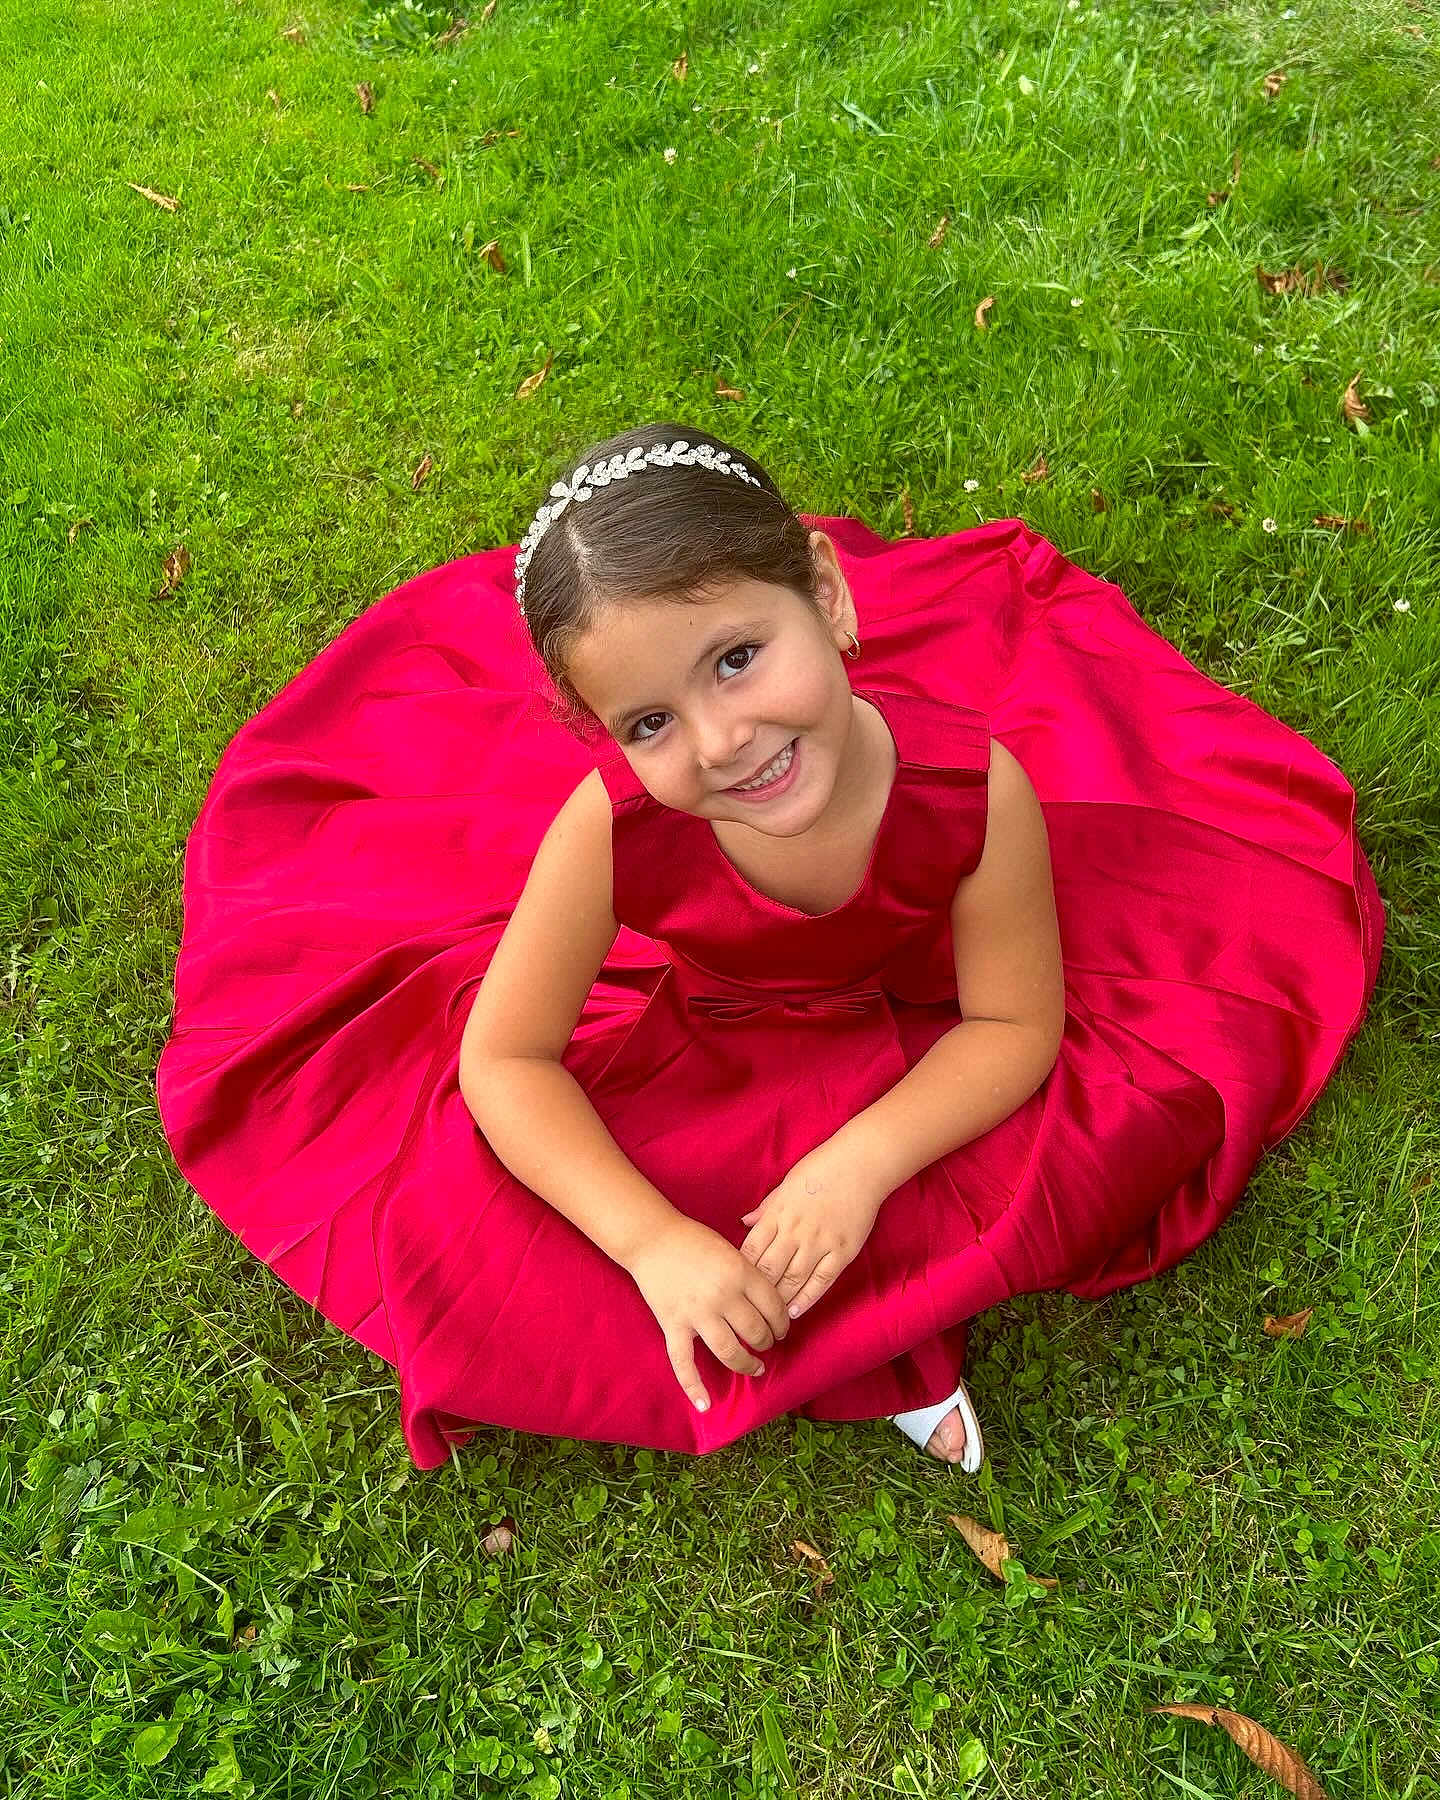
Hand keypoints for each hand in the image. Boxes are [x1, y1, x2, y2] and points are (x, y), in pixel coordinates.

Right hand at [625, 1214, 790, 1414]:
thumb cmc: (695, 1240)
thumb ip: (750, 1276)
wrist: (653, 1237)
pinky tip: (706, 1405)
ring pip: (729, 1351)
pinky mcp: (674, 1325)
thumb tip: (768, 1305)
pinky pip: (684, 1362)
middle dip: (766, 1342)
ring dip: (746, 1363)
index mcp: (740, 1273)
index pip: (774, 1307)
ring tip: (755, 1367)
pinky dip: (694, 1387)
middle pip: (756, 1331)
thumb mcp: (732, 1250)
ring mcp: (697, 1313)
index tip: (781, 1327)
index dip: (782, 1322)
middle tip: (767, 1343)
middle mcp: (722, 1296)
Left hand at [738, 1138, 887, 1320]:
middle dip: (755, 1292)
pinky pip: (821, 1280)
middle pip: (768, 1269)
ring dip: (778, 1300)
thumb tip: (743, 1222)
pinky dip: (806, 1298)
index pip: (751, 1249)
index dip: (740, 1271)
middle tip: (746, 1309)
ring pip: (792, 1279)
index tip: (734, 1286)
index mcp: (778, 1213)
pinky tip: (795, 1312)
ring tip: (767, 1317)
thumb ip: (766, 1207)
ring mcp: (820, 1242)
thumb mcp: (786, 1184)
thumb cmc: (821, 1168)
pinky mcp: (842, 1251)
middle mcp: (795, 1231)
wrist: (861, 1164)